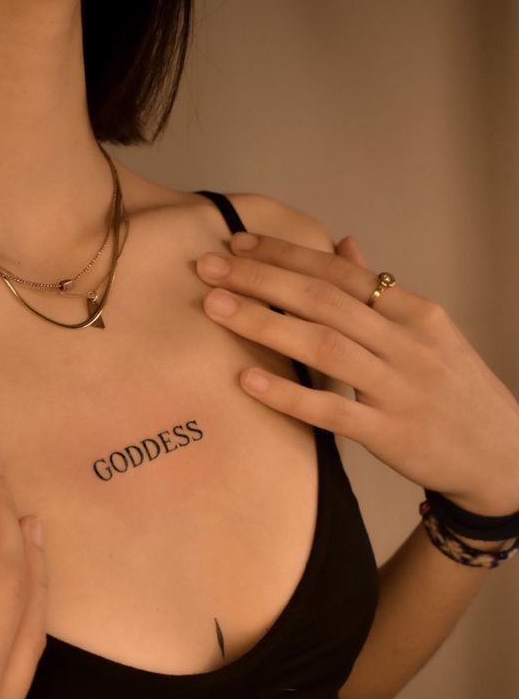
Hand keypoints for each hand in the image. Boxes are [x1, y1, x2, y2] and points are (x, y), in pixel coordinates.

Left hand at [195, 231, 518, 515]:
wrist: (502, 454)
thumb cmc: (454, 388)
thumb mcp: (427, 330)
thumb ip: (380, 290)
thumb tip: (343, 246)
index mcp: (414, 312)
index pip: (341, 272)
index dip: (287, 254)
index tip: (240, 243)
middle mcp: (406, 343)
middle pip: (324, 300)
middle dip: (262, 279)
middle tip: (210, 266)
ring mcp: (398, 388)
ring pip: (324, 346)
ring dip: (265, 323)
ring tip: (215, 307)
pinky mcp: (390, 434)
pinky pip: (332, 410)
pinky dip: (288, 395)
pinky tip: (247, 381)